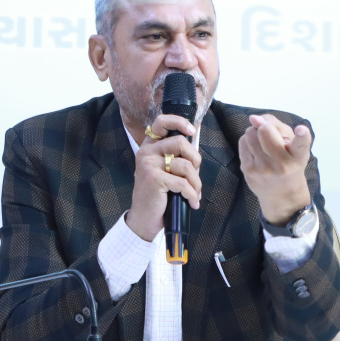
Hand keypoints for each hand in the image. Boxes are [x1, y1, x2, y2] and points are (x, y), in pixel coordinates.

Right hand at [125, 111, 201, 241]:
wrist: (143, 218)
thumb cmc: (157, 195)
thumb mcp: (163, 171)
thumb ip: (174, 158)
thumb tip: (195, 152)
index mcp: (149, 147)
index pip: (161, 122)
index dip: (179, 122)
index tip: (192, 130)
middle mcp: (147, 152)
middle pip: (180, 142)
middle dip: (196, 159)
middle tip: (195, 175)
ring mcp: (149, 165)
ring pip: (185, 165)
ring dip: (196, 182)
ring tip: (194, 193)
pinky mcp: (155, 179)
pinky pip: (183, 183)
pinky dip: (192, 194)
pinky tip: (192, 202)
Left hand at [238, 113, 311, 225]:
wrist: (281, 194)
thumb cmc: (288, 161)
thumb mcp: (291, 142)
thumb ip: (275, 124)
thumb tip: (254, 118)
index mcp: (298, 156)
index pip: (301, 144)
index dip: (302, 135)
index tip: (301, 130)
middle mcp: (282, 164)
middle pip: (265, 130)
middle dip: (265, 127)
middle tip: (270, 136)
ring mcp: (263, 168)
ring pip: (251, 133)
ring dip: (255, 133)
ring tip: (263, 143)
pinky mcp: (248, 170)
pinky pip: (243, 141)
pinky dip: (248, 141)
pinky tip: (256, 151)